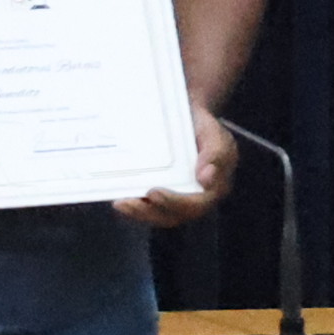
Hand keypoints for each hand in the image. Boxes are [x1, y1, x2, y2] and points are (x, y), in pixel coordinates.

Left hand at [116, 111, 243, 228]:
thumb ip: (216, 153)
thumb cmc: (203, 128)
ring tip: (120, 204)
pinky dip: (133, 207)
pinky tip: (117, 199)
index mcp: (213, 187)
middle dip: (149, 212)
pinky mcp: (159, 195)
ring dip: (138, 214)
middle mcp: (194, 198)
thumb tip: (206, 177)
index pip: (197, 204)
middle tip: (128, 202)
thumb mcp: (214, 134)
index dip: (175, 202)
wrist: (188, 118)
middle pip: (173, 215)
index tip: (154, 192)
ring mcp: (175, 198)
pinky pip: (147, 207)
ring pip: (158, 215)